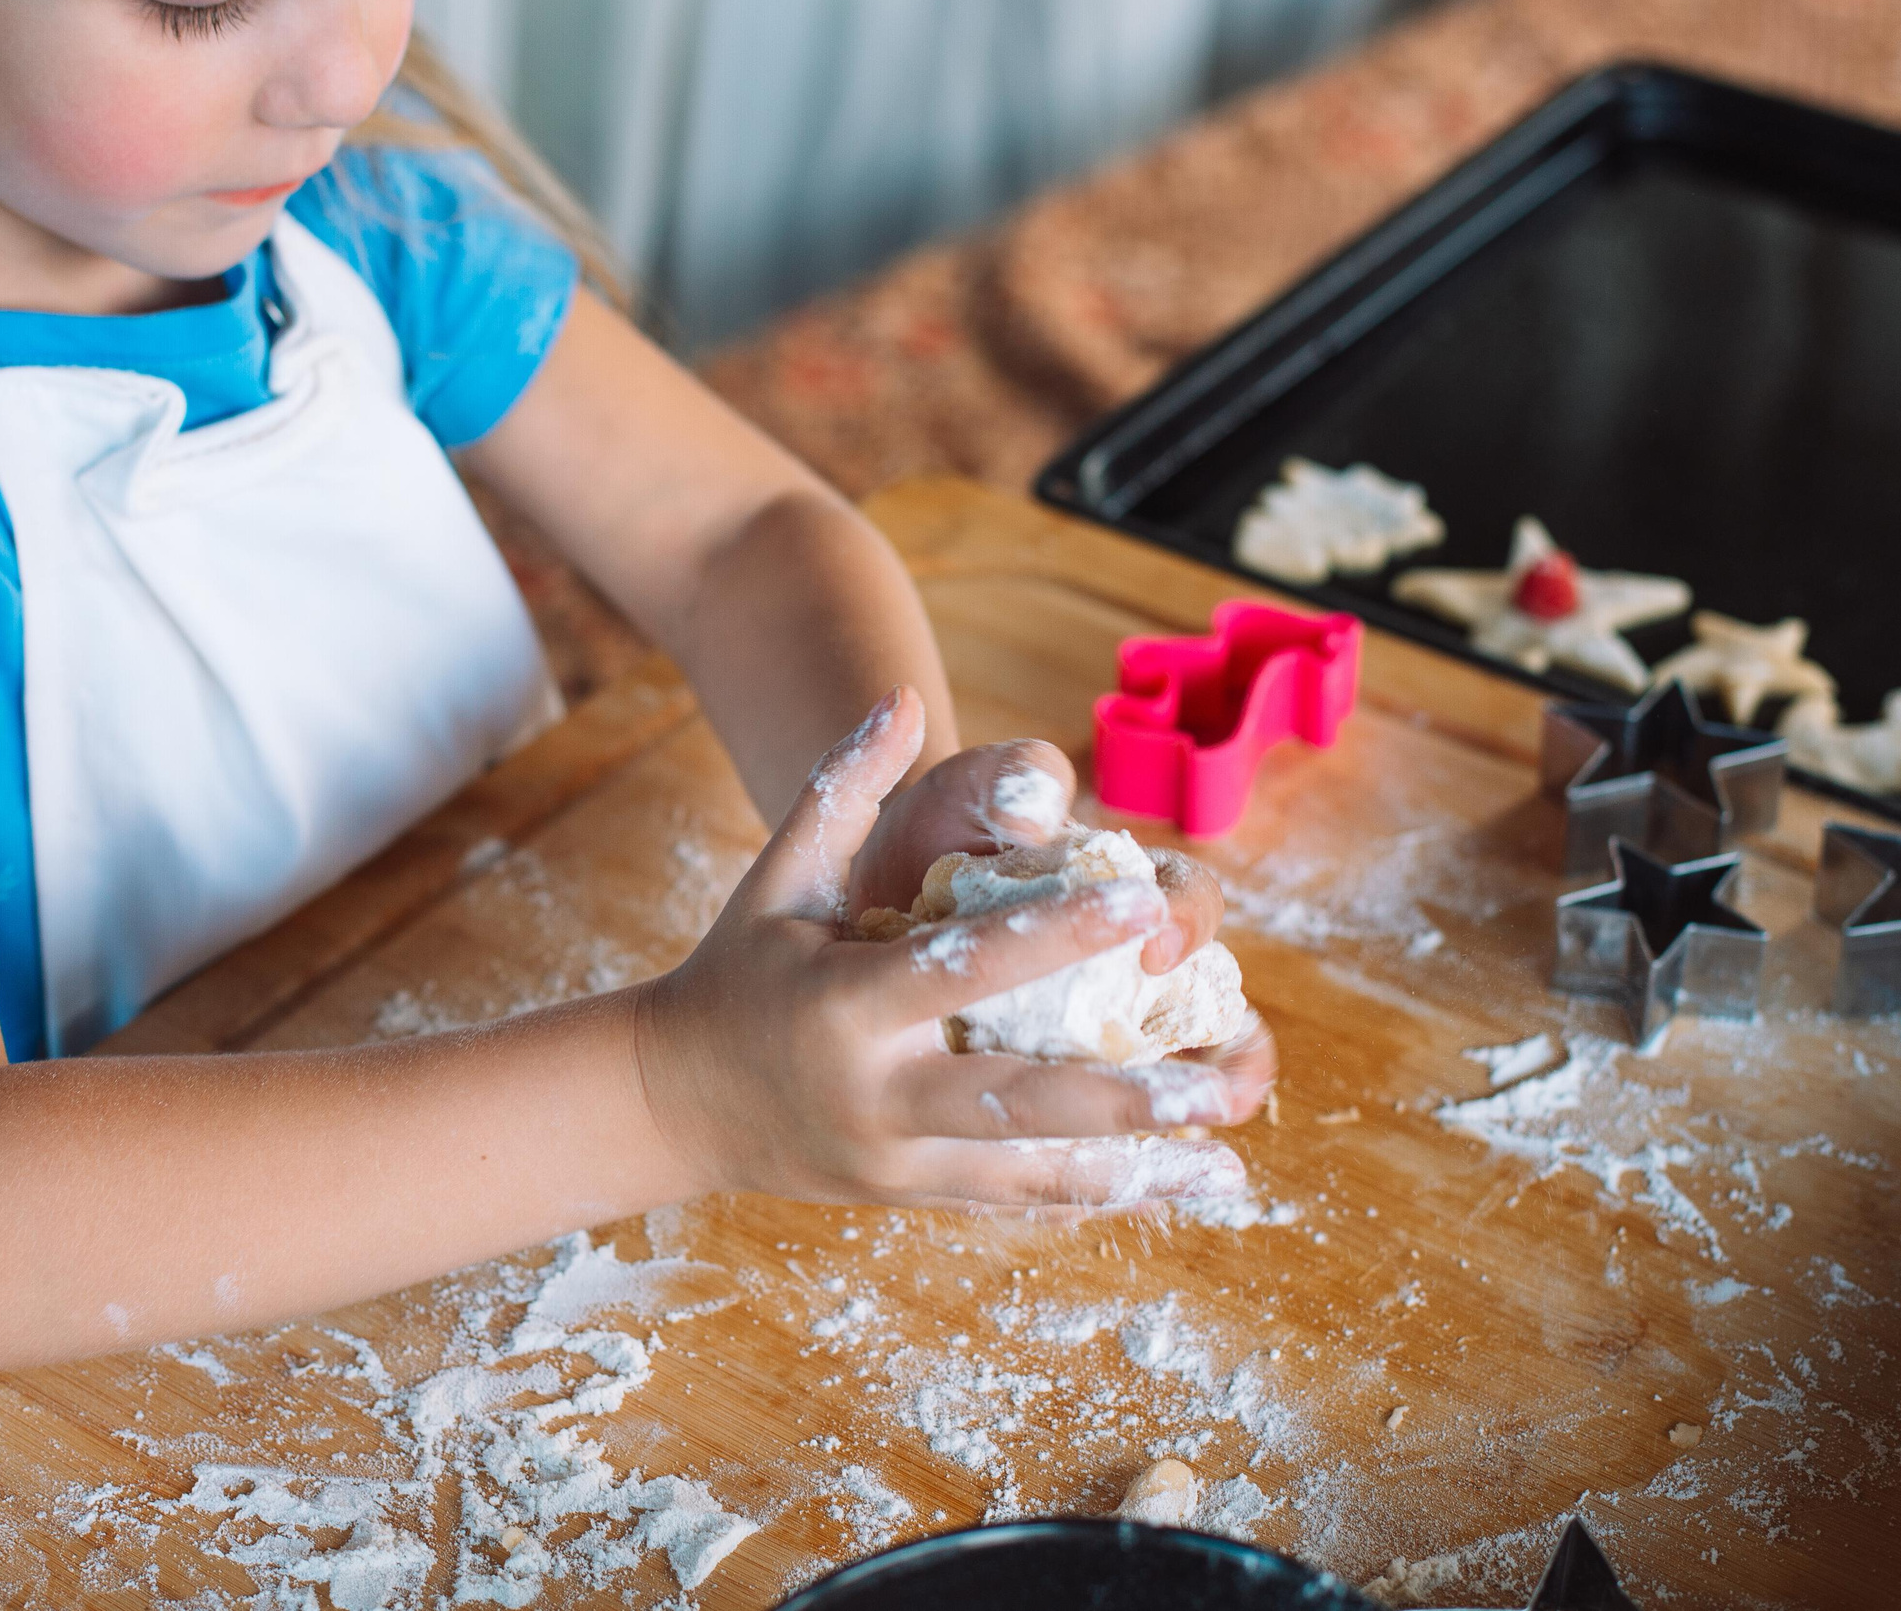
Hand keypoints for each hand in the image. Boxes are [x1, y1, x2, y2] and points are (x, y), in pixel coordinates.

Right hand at [632, 687, 1247, 1211]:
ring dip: (1137, 1172)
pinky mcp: (906, 1197)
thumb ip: (840, 787)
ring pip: (1031, 1173)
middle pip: (1018, 1102)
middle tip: (1222, 1085)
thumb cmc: (736, 971)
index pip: (966, 966)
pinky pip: (1014, 1202)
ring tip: (1229, 1166)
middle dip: (1128, 1101)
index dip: (1060, 935)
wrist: (671, 1102)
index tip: (1146, 908)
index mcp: (845, 1003)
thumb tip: (901, 697)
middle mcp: (875, 1092)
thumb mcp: (776, 876)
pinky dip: (1095, 1199)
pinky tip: (1170, 1193)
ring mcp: (894, 1159)